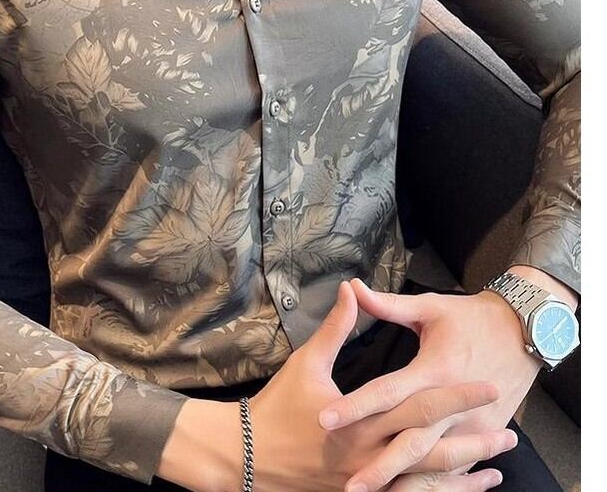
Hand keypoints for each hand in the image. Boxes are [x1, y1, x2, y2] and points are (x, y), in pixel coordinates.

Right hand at [232, 281, 511, 491]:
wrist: (250, 454)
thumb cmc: (279, 406)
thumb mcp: (307, 361)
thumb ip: (337, 327)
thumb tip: (352, 289)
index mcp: (362, 420)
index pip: (419, 406)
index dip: (457, 396)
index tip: (488, 387)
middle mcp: (370, 455)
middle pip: (433, 450)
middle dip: (474, 443)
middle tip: (510, 433)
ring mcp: (367, 481)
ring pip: (426, 484)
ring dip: (463, 476)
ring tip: (496, 469)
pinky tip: (459, 490)